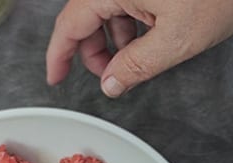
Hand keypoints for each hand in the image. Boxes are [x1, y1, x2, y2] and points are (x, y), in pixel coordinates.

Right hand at [46, 0, 232, 96]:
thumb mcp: (177, 40)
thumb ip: (138, 65)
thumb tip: (111, 84)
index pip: (69, 22)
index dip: (60, 54)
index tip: (55, 77)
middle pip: (86, 16)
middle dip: (93, 50)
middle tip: (109, 79)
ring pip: (108, 10)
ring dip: (115, 39)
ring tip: (134, 63)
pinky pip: (128, 2)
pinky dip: (131, 25)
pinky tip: (148, 43)